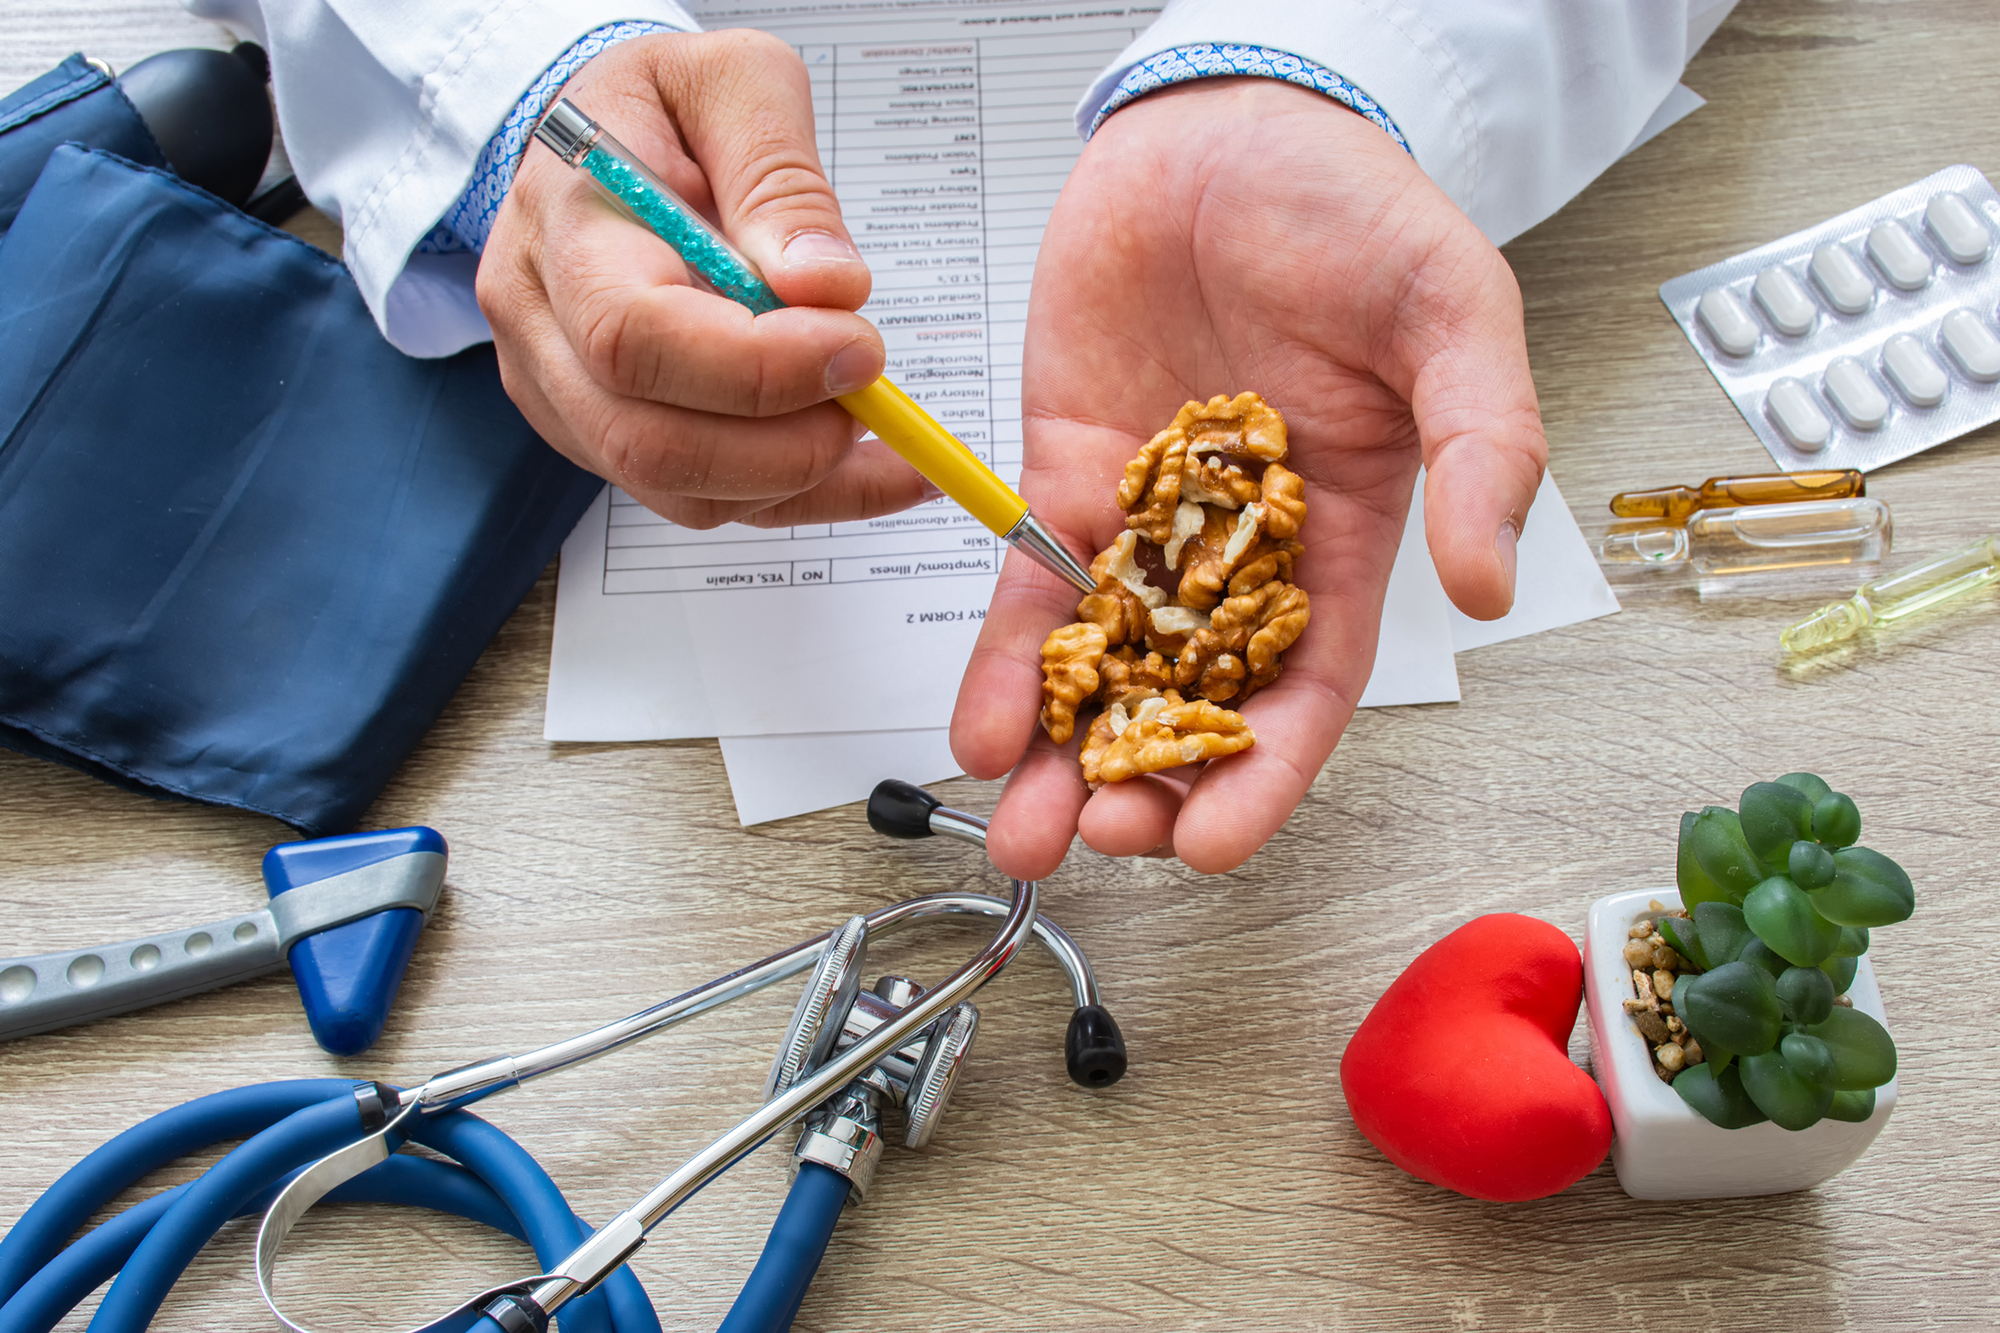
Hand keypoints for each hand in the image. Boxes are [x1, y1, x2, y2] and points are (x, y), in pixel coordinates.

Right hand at [478, 31, 930, 527]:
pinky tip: (874, 467)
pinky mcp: (602, 438)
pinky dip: (800, 496)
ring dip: (800, 480)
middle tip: (871, 394)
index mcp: (561, 223)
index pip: (632, 334)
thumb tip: (827, 289)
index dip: (756, 366)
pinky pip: (704, 501)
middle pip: (647, 442)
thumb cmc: (664, 106)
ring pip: (679, 493)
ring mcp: (561, 395)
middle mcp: (540, 324)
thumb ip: (781, 180)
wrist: (602, 138)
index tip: (856, 345)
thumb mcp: (734, 83)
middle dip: (785, 444)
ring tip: (879, 423)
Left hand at [951, 78, 1546, 876]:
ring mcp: (1146, 524)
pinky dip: (1005, 663)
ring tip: (1017, 829)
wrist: (1229, 126)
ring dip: (1060, 758)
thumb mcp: (1452, 315)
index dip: (1264, 773)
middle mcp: (1238, 555)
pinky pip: (1030, 588)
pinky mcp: (1067, 477)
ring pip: (1100, 668)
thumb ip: (1484, 443)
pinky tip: (981, 726)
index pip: (1308, 686)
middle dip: (1146, 785)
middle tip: (1099, 839)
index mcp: (1342, 537)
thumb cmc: (1355, 212)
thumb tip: (1490, 580)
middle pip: (1191, 702)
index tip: (1217, 844)